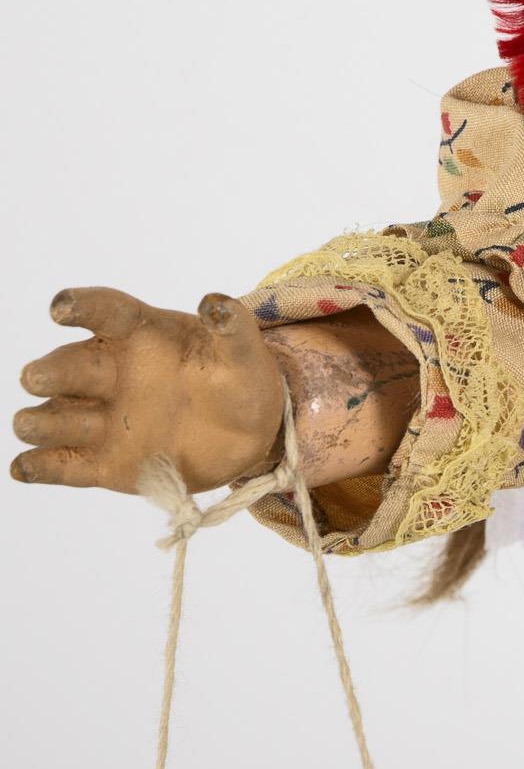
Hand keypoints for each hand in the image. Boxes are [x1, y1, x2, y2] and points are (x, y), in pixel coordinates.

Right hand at [12, 286, 287, 493]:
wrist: (249, 433)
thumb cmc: (240, 378)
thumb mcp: (244, 351)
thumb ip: (232, 326)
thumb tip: (215, 302)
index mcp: (143, 334)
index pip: (106, 311)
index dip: (80, 305)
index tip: (60, 309)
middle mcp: (111, 373)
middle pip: (63, 367)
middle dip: (47, 372)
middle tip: (41, 377)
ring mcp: (103, 419)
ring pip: (48, 417)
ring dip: (39, 421)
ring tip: (41, 424)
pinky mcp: (102, 463)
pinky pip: (57, 466)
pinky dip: (36, 466)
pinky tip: (27, 465)